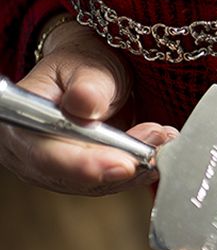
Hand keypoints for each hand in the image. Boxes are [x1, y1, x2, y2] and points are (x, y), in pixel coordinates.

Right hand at [0, 16, 176, 195]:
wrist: (94, 74)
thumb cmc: (84, 65)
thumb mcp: (88, 66)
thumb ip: (88, 87)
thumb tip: (85, 105)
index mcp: (22, 119)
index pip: (45, 154)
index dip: (83, 165)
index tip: (123, 163)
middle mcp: (31, 151)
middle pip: (72, 177)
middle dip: (119, 165)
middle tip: (154, 149)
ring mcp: (56, 167)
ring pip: (96, 184)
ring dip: (134, 166)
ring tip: (160, 139)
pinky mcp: (82, 174)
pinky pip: (109, 181)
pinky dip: (137, 169)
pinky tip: (157, 151)